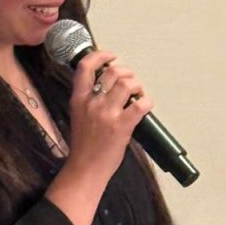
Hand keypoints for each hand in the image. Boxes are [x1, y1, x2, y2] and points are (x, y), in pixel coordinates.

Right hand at [66, 50, 153, 181]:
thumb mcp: (79, 115)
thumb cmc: (84, 145)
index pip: (85, 67)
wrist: (85, 168)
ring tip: (138, 94)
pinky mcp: (121, 126)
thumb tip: (109, 84)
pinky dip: (146, 102)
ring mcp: (107, 114)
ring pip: (127, 84)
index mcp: (78, 99)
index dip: (100, 56)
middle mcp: (92, 103)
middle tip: (130, 81)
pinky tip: (145, 106)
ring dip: (137, 85)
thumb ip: (90, 98)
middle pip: (112, 72)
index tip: (111, 56)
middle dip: (126, 72)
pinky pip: (140, 104)